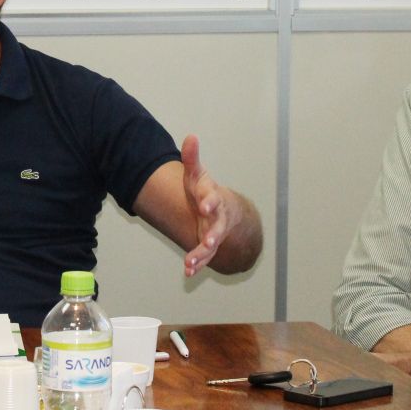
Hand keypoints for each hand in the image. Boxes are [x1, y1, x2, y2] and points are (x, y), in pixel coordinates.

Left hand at [180, 135, 233, 275]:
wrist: (223, 210)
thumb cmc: (205, 191)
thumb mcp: (197, 174)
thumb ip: (191, 158)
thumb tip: (190, 136)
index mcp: (213, 199)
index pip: (213, 199)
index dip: (210, 202)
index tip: (205, 205)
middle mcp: (216, 218)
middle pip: (217, 227)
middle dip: (214, 234)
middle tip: (209, 241)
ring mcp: (214, 233)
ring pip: (211, 246)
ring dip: (202, 255)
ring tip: (190, 264)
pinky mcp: (208, 245)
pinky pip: (205, 257)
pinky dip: (197, 265)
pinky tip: (188, 273)